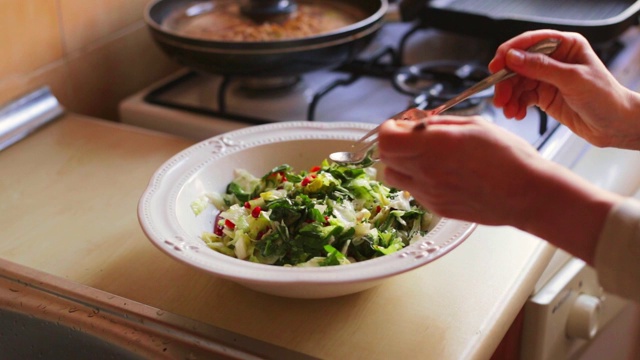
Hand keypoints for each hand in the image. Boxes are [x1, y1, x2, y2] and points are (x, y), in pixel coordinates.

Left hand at [377, 116, 621, 263]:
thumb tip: (416, 123)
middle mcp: (426, 171)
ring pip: (393, 178)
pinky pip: (413, 192)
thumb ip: (439, 124)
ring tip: (424, 157)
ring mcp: (429, 193)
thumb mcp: (474, 125)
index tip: (401, 125)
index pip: (386, 139)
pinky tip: (441, 173)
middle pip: (384, 158)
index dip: (389, 129)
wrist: (528, 194)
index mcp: (434, 145)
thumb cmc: (508, 156)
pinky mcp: (437, 208)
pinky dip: (417, 180)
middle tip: (413, 139)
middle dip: (394, 145)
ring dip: (401, 164)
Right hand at [489, 30, 639, 149]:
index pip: (531, 42)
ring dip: (510, 97)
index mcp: (566, 45)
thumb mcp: (572, 79)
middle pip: (519, 65)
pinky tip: (517, 114)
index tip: (496, 66)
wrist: (614, 125)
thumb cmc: (605, 98)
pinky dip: (516, 106)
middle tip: (500, 98)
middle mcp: (554, 59)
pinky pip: (522, 97)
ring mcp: (547, 78)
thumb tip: (513, 57)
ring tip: (509, 111)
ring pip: (517, 83)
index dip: (510, 52)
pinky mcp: (544, 95)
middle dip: (506, 82)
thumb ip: (541, 68)